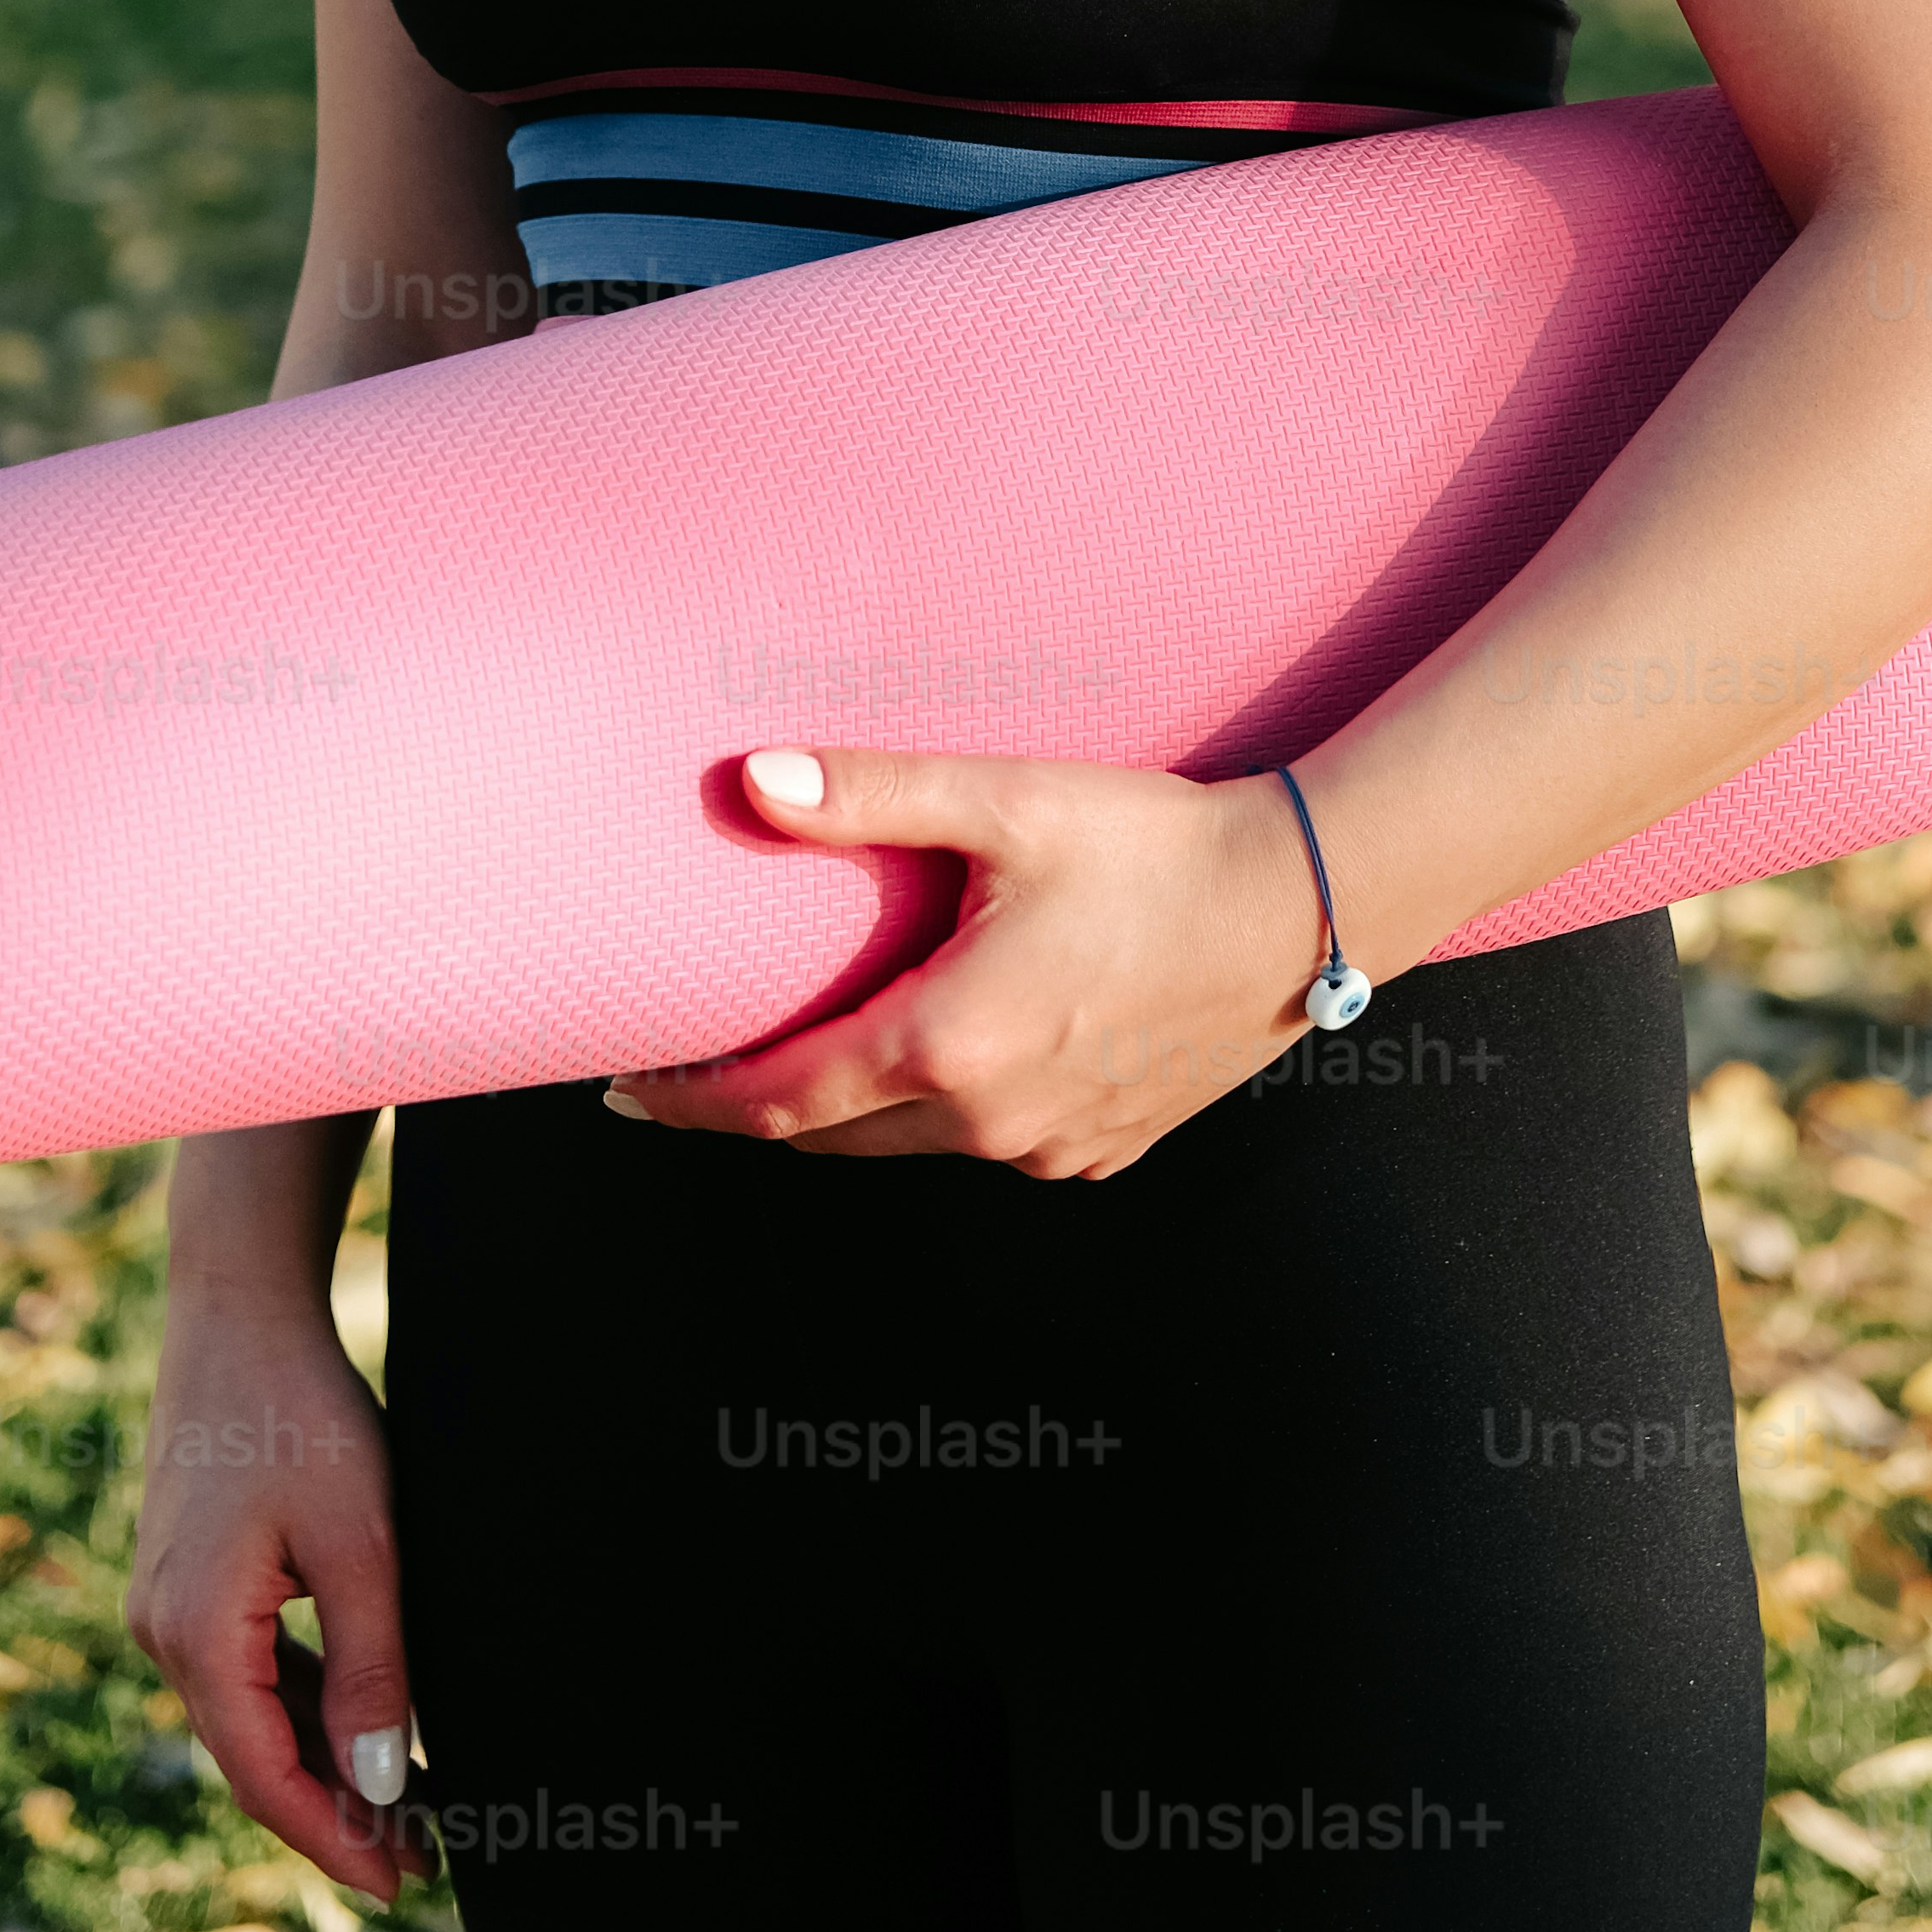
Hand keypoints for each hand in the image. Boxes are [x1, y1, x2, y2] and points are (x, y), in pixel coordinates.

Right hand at [126, 1296, 413, 1904]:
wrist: (241, 1311)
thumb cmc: (301, 1416)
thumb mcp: (360, 1544)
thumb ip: (372, 1669)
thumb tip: (383, 1788)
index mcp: (195, 1635)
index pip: (265, 1779)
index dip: (334, 1841)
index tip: (400, 1885)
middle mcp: (164, 1633)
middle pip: (255, 1758)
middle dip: (336, 1816)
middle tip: (422, 1863)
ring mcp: (170, 1606)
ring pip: (253, 1718)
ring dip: (324, 1764)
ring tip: (409, 1813)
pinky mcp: (190, 1580)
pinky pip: (249, 1670)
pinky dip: (305, 1707)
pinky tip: (361, 1728)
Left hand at [612, 751, 1366, 1176]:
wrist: (1304, 907)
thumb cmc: (1156, 846)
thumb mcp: (1007, 802)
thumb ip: (873, 793)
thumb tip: (754, 783)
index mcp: (948, 1045)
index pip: (778, 1103)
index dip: (694, 1100)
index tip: (627, 1091)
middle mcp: (991, 1122)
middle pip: (833, 1139)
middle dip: (758, 1109)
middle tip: (694, 1074)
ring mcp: (1052, 1149)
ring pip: (912, 1147)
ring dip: (853, 1112)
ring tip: (814, 1052)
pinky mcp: (1105, 1149)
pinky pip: (992, 1146)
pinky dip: (946, 1112)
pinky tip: (948, 1056)